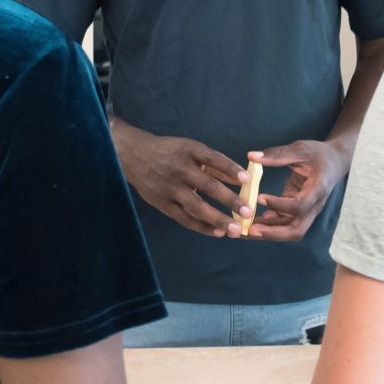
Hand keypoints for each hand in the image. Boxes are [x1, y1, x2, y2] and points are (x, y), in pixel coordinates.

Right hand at [114, 121, 245, 236]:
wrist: (134, 156)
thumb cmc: (170, 152)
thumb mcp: (191, 150)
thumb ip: (215, 164)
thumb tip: (241, 179)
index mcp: (189, 151)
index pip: (213, 159)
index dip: (230, 169)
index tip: (247, 180)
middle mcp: (179, 169)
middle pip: (207, 186)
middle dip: (229, 200)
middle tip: (248, 212)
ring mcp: (170, 188)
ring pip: (196, 207)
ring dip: (218, 219)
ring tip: (236, 230)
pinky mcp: (163, 204)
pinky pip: (184, 218)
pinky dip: (202, 227)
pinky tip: (218, 232)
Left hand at [247, 139, 347, 242]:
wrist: (335, 162)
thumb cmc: (319, 154)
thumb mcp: (300, 149)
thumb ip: (277, 154)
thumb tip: (251, 156)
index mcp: (317, 189)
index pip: (300, 206)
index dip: (279, 204)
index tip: (259, 198)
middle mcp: (314, 205)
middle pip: (296, 230)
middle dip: (273, 233)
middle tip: (250, 229)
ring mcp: (307, 211)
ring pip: (289, 231)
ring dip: (268, 232)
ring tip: (244, 228)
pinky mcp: (299, 211)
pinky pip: (285, 223)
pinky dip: (270, 224)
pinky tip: (253, 221)